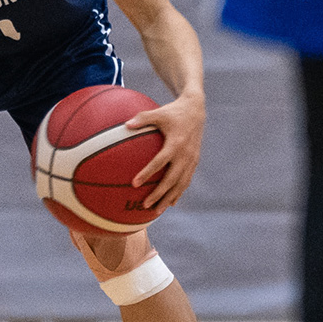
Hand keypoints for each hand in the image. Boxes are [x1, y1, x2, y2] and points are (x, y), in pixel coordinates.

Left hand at [126, 91, 204, 209]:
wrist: (196, 110)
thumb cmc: (173, 111)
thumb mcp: (158, 112)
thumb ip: (142, 118)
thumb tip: (125, 125)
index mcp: (176, 143)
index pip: (160, 161)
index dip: (148, 172)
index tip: (134, 183)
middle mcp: (185, 154)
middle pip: (172, 179)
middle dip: (160, 194)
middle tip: (145, 205)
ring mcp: (191, 160)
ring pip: (181, 184)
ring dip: (169, 198)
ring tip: (157, 211)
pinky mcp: (195, 162)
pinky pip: (186, 180)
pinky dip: (179, 193)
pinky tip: (170, 203)